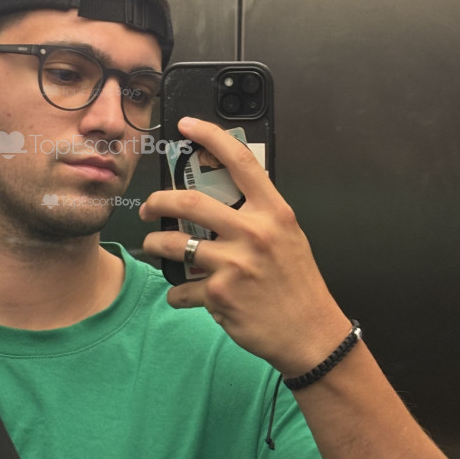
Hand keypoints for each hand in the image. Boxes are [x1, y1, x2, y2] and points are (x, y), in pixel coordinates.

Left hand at [140, 118, 351, 375]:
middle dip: (157, 200)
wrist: (311, 333)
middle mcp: (253, 233)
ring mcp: (234, 263)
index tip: (188, 125)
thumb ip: (258, 215)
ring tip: (155, 246)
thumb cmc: (298, 285)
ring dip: (156, 244)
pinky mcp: (219, 294)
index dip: (210, 136)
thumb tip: (221, 198)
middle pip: (189, 201)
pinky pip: (181, 288)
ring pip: (173, 243)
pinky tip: (182, 295)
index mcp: (273, 213)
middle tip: (148, 206)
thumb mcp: (288, 237)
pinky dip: (176, 293)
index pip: (239, 161)